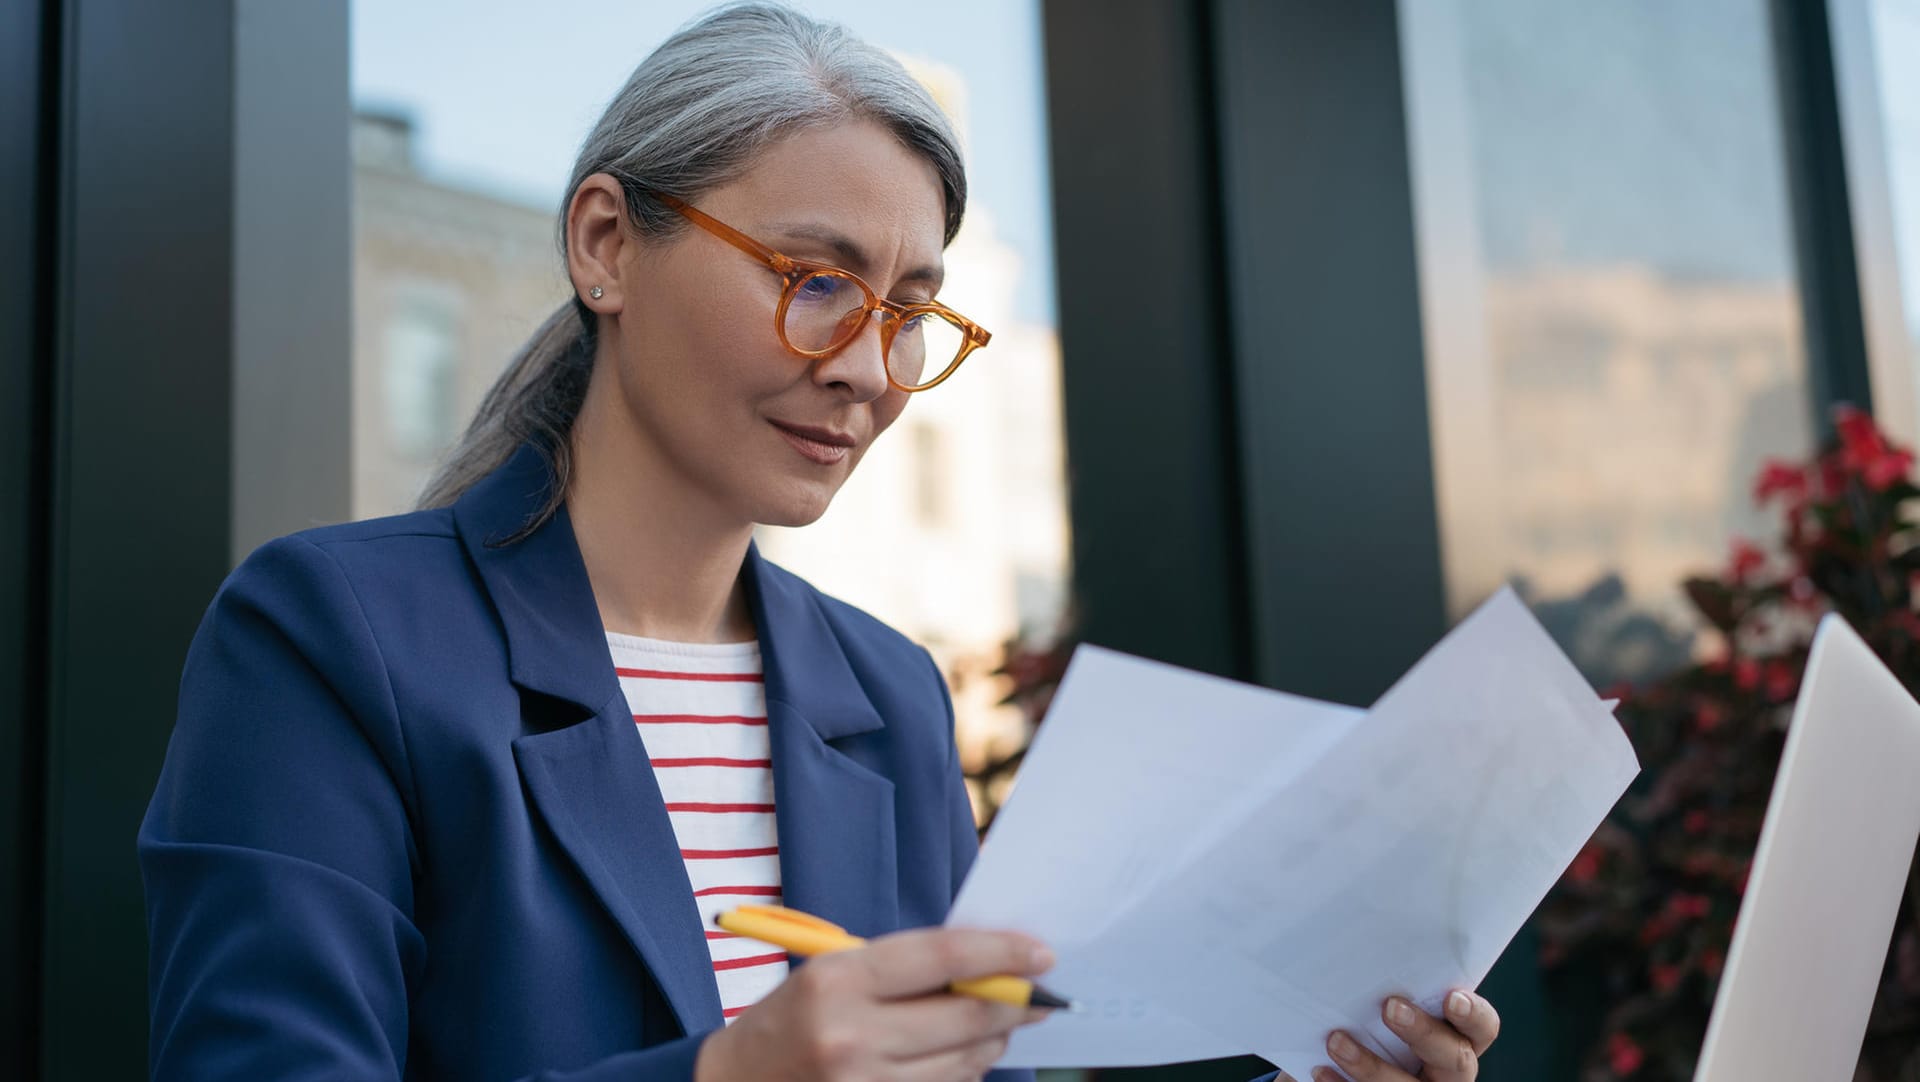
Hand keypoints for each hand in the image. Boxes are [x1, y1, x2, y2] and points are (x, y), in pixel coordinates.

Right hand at [693, 926, 1055, 1081]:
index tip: (1041, 953)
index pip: (942, 957)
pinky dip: (965, 1070)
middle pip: (966, 1016)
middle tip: (1041, 994)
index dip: (1001, 953)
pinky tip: (964, 1053)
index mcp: (839, 981)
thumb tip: (989, 964)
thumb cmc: (792, 1019)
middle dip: (1015, 1002)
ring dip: (993, 1039)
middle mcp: (852, 1037)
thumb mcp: (834, 973)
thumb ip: (906, 968)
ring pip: (965, 1062)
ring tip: (999, 1022)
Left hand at [1305, 989, 1500, 1081]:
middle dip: (1424, 1033)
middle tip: (1391, 1008)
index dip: (1473, 1015)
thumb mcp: (1387, 1001)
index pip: (1483, 1028)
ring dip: (1372, 1066)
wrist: (1340, 1055)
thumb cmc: (1370, 1017)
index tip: (1452, 997)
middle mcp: (1448, 1071)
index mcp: (1457, 1037)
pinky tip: (1320, 1070)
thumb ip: (1391, 986)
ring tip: (1336, 1041)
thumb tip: (1363, 946)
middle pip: (1454, 1058)